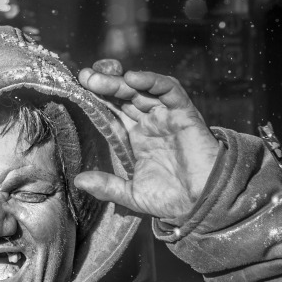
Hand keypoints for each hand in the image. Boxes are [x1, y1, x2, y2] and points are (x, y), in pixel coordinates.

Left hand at [74, 60, 220, 223]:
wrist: (203, 205)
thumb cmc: (172, 200)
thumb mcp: (133, 194)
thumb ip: (108, 186)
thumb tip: (79, 181)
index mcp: (136, 135)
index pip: (112, 109)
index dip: (96, 97)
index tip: (78, 87)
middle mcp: (150, 122)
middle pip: (124, 94)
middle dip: (104, 83)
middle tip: (84, 76)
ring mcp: (167, 116)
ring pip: (142, 89)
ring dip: (121, 81)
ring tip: (99, 77)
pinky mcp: (185, 114)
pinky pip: (170, 91)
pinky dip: (153, 81)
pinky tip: (133, 78)